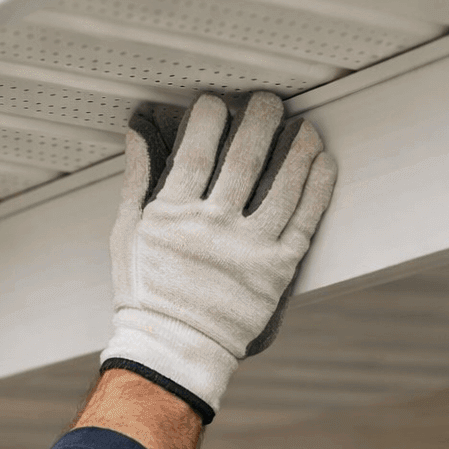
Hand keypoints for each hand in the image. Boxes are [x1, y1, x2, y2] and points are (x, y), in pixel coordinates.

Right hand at [102, 91, 335, 421]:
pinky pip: (305, 220)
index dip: (209, 118)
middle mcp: (213, 226)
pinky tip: (323, 164)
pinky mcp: (277, 270)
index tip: (216, 102)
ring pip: (283, 185)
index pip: (196, 150)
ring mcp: (249, 248)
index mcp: (172, 214)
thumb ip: (136, 181)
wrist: (173, 347)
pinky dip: (318, 188)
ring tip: (305, 127)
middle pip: (244, 158)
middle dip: (258, 120)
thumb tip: (136, 133)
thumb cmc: (144, 292)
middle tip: (267, 101)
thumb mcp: (126, 233)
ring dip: (298, 148)